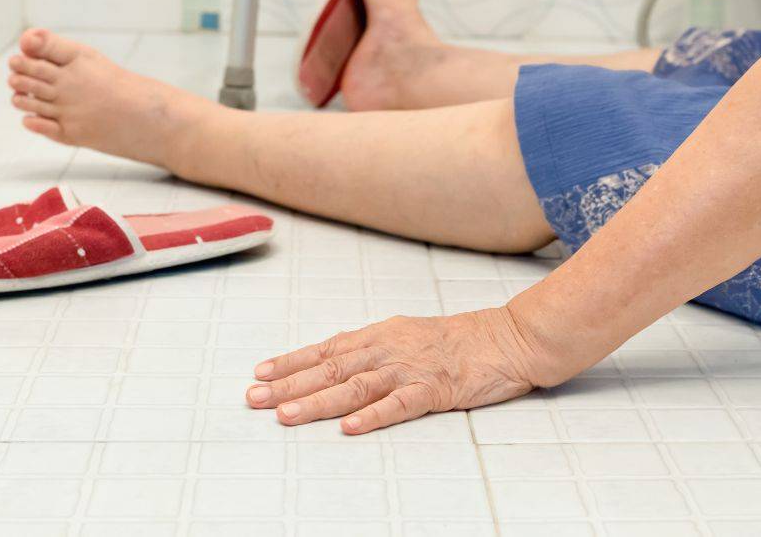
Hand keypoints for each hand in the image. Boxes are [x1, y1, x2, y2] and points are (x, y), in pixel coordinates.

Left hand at [245, 307, 545, 434]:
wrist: (505, 338)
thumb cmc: (455, 339)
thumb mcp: (405, 333)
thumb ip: (371, 347)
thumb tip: (334, 358)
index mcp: (379, 335)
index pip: (325, 349)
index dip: (291, 361)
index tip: (261, 372)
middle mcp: (387, 349)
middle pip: (330, 368)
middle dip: (289, 384)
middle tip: (254, 397)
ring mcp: (410, 369)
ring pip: (355, 387)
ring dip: (317, 401)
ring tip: (286, 415)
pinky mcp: (435, 390)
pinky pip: (399, 405)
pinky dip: (372, 416)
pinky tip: (349, 427)